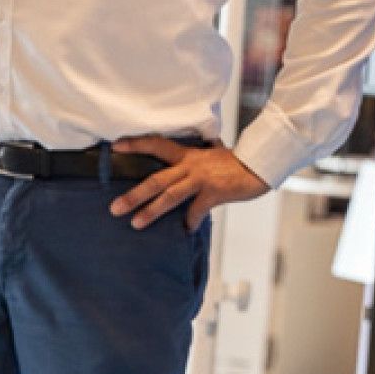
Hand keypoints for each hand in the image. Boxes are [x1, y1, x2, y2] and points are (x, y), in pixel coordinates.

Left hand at [107, 136, 270, 229]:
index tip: (116, 146)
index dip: (136, 144)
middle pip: (156, 179)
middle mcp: (192, 165)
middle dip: (134, 195)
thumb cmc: (237, 163)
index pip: (157, 144)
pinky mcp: (214, 192)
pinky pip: (196, 211)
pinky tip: (185, 229)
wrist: (260, 165)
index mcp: (189, 155)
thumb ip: (198, 159)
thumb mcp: (213, 156)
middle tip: (114, 208)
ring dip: (151, 211)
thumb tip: (188, 161)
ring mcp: (202, 179)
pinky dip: (190, 222)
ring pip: (170, 195)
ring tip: (135, 223)